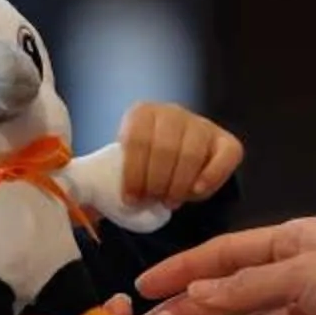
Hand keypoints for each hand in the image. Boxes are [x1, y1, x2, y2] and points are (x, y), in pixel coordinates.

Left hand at [114, 102, 245, 207]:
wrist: (174, 161)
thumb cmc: (143, 166)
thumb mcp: (122, 161)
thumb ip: (108, 174)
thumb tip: (88, 198)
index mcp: (143, 113)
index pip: (137, 139)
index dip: (134, 173)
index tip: (131, 199)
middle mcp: (173, 112)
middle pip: (165, 147)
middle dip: (157, 181)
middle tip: (153, 200)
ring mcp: (201, 124)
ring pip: (192, 153)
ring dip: (179, 184)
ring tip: (170, 201)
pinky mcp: (227, 141)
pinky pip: (225, 157)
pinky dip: (211, 177)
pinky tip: (196, 192)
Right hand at [132, 216, 315, 314]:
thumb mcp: (305, 275)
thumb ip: (247, 287)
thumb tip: (195, 294)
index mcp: (297, 241)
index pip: (227, 252)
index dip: (184, 268)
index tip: (145, 288)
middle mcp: (298, 270)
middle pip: (231, 287)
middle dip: (189, 307)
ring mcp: (307, 308)